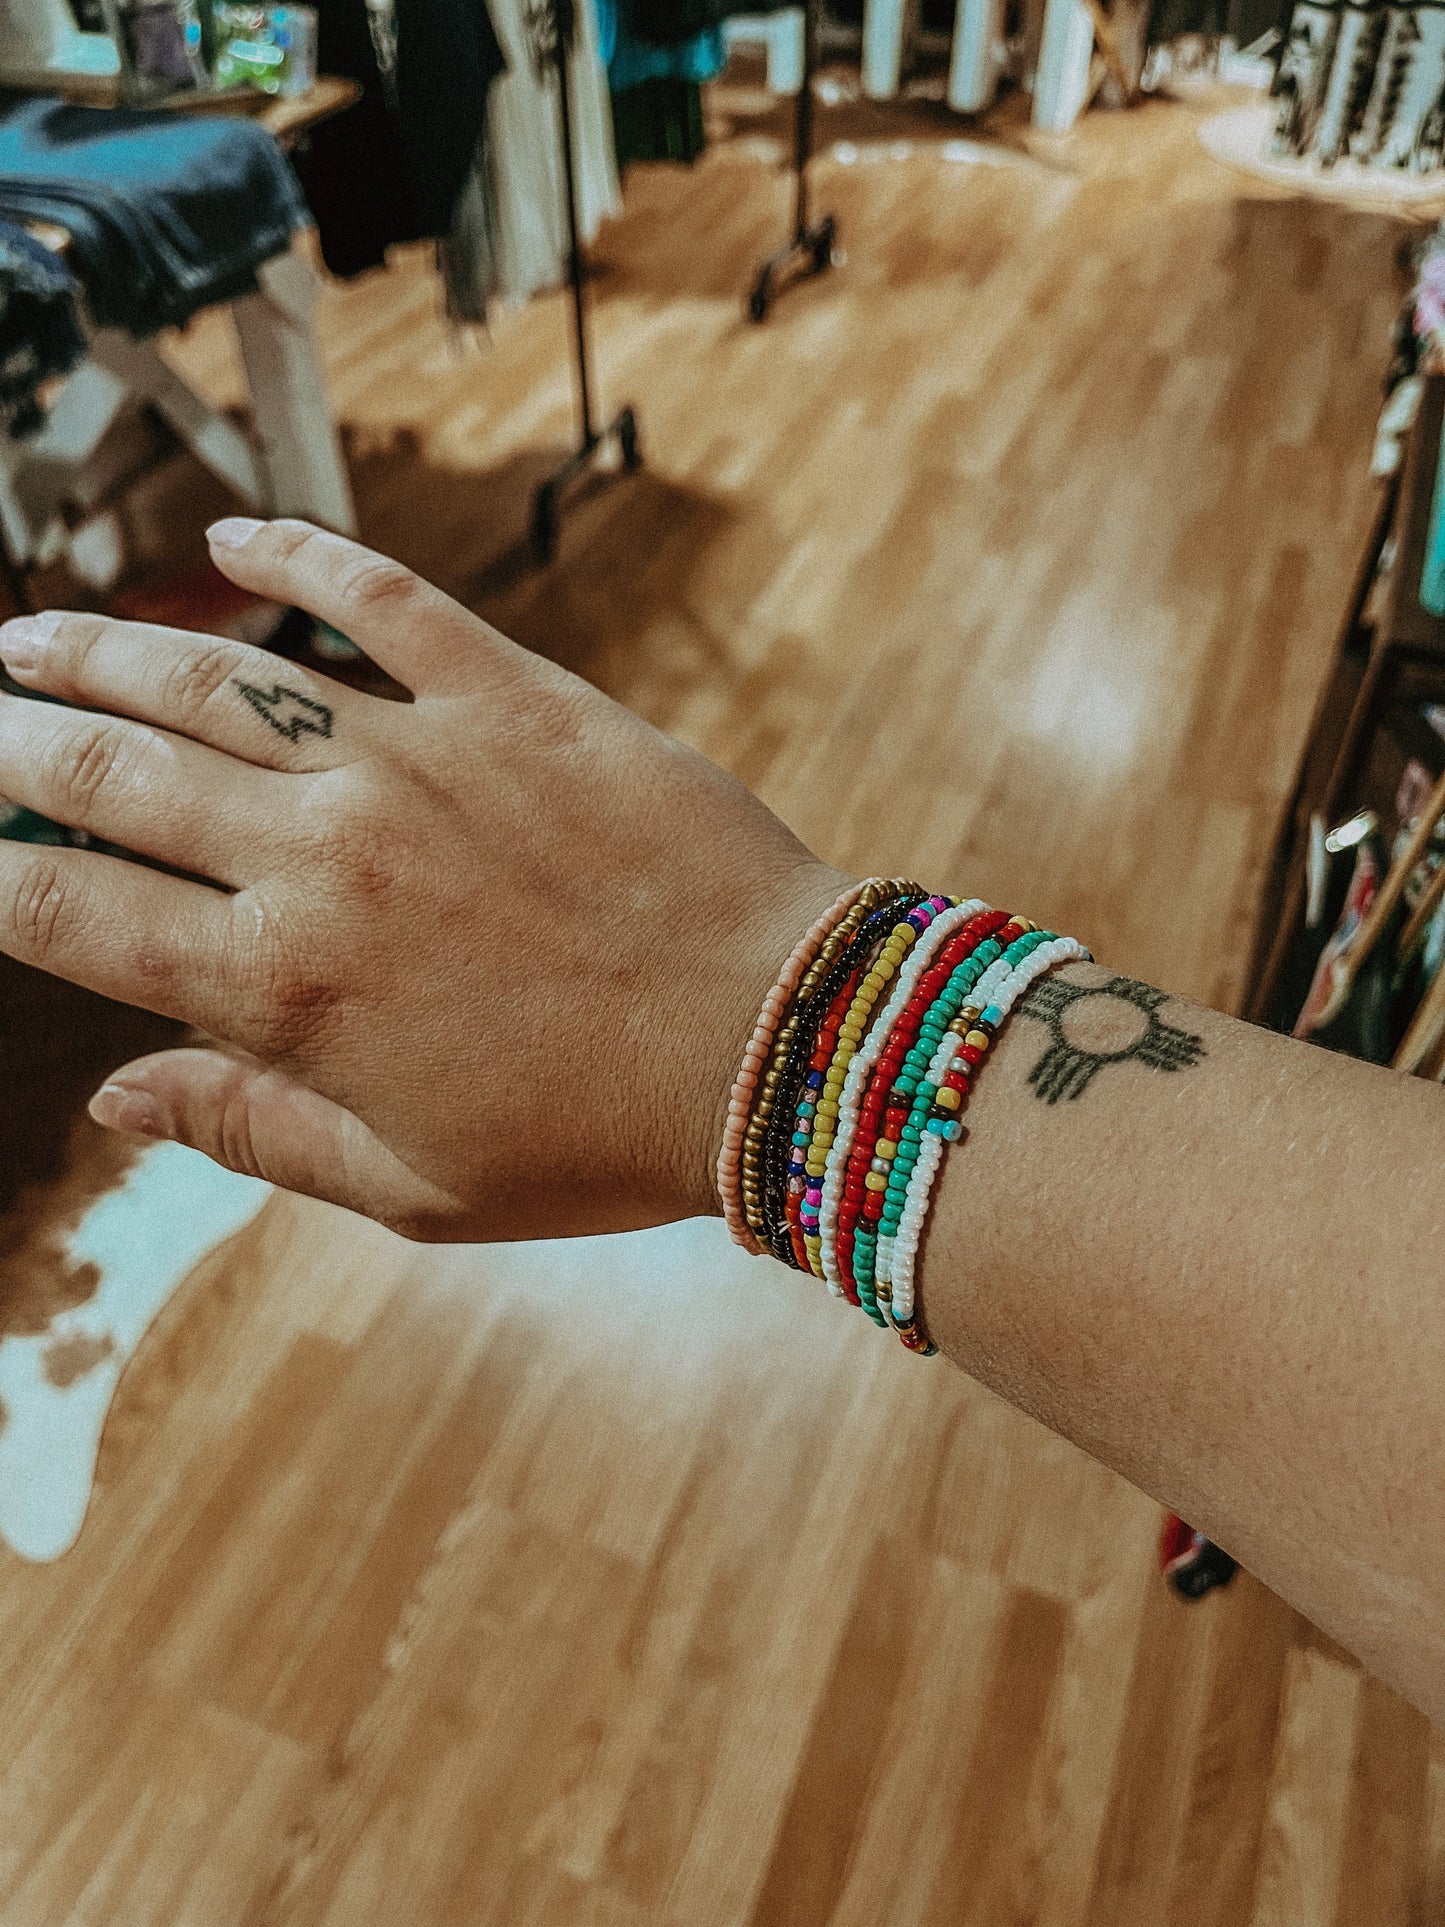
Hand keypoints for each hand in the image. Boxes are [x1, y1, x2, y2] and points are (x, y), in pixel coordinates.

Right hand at [0, 519, 843, 1239]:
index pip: (76, 916)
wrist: (776, 1043)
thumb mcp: (412, 1188)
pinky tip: (230, 540)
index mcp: (286, 992)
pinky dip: (294, 556)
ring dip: (105, 646)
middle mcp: (321, 859)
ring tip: (35, 636)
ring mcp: (414, 761)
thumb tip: (114, 1100)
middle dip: (25, 744)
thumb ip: (251, 1131)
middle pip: (116, 774)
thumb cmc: (600, 1137)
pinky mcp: (508, 696)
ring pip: (213, 678)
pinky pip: (378, 599)